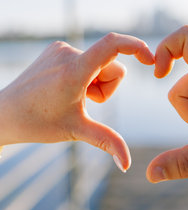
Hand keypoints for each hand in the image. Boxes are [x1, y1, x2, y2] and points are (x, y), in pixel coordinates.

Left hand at [0, 33, 153, 170]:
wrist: (6, 112)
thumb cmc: (39, 123)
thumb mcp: (77, 131)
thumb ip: (108, 142)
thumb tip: (127, 165)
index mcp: (75, 71)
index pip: (112, 44)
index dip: (136, 47)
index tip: (150, 59)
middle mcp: (69, 53)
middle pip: (111, 66)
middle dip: (106, 86)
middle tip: (85, 102)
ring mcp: (61, 48)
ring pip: (99, 64)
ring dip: (94, 81)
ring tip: (73, 96)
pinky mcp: (56, 48)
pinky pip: (86, 58)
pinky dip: (84, 73)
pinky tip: (65, 87)